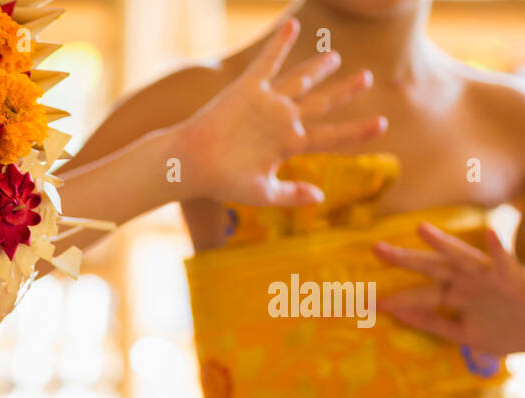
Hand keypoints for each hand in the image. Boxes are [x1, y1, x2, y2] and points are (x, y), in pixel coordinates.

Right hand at [177, 18, 385, 206]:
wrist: (190, 164)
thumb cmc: (221, 182)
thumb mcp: (260, 194)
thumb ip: (291, 195)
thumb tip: (321, 197)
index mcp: (289, 145)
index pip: (330, 136)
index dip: (356, 131)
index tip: (382, 125)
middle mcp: (282, 121)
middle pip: (321, 102)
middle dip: (344, 91)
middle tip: (367, 79)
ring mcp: (267, 103)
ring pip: (300, 80)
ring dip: (317, 67)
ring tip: (336, 57)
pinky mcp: (247, 89)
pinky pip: (267, 62)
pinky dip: (280, 44)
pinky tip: (293, 25)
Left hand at [374, 223, 524, 354]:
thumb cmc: (502, 330)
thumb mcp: (462, 333)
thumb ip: (433, 323)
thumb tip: (401, 315)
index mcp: (453, 296)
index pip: (416, 296)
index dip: (393, 300)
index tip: (365, 302)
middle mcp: (466, 283)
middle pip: (430, 269)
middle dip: (405, 260)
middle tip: (375, 249)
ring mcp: (488, 278)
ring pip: (462, 258)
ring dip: (443, 244)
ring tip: (422, 229)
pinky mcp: (512, 279)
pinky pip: (505, 262)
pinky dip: (498, 249)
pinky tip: (490, 233)